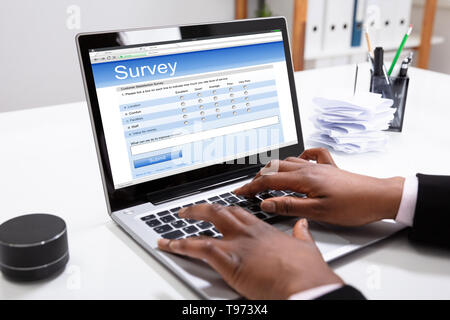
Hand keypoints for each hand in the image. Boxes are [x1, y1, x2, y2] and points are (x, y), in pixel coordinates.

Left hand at [158, 204, 342, 299]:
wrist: (305, 283)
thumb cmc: (306, 270)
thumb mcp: (305, 247)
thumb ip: (301, 234)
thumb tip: (302, 225)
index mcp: (264, 230)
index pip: (240, 213)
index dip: (227, 209)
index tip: (220, 207)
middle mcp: (248, 233)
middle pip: (221, 211)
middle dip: (203, 208)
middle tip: (190, 209)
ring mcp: (237, 244)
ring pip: (207, 223)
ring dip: (188, 222)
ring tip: (176, 220)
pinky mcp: (229, 260)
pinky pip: (199, 247)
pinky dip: (181, 245)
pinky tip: (170, 245)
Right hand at [234, 148, 404, 225]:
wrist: (379, 196)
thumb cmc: (353, 206)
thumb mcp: (318, 212)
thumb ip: (290, 206)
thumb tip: (267, 203)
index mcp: (305, 179)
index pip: (269, 181)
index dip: (251, 187)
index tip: (240, 192)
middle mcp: (310, 169)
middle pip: (275, 168)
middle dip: (258, 178)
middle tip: (249, 188)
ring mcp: (320, 166)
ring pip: (289, 161)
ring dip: (274, 168)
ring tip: (266, 177)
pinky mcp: (329, 168)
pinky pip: (311, 154)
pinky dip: (300, 156)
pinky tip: (299, 161)